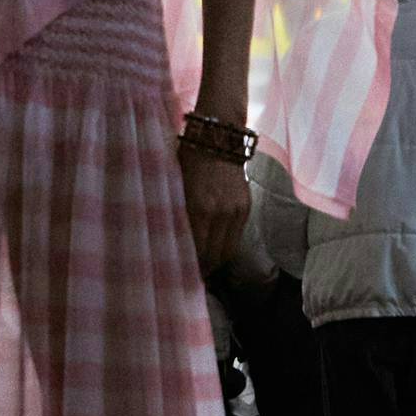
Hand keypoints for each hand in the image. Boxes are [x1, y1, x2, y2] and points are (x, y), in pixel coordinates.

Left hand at [178, 142, 249, 278]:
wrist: (218, 138)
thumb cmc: (188, 159)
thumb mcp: (176, 186)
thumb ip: (177, 214)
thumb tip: (170, 242)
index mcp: (199, 208)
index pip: (197, 250)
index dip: (190, 267)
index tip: (181, 275)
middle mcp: (220, 212)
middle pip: (214, 255)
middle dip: (204, 268)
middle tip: (193, 277)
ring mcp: (236, 210)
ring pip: (228, 249)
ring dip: (216, 261)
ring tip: (205, 267)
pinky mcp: (245, 206)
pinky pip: (236, 236)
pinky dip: (226, 247)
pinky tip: (216, 250)